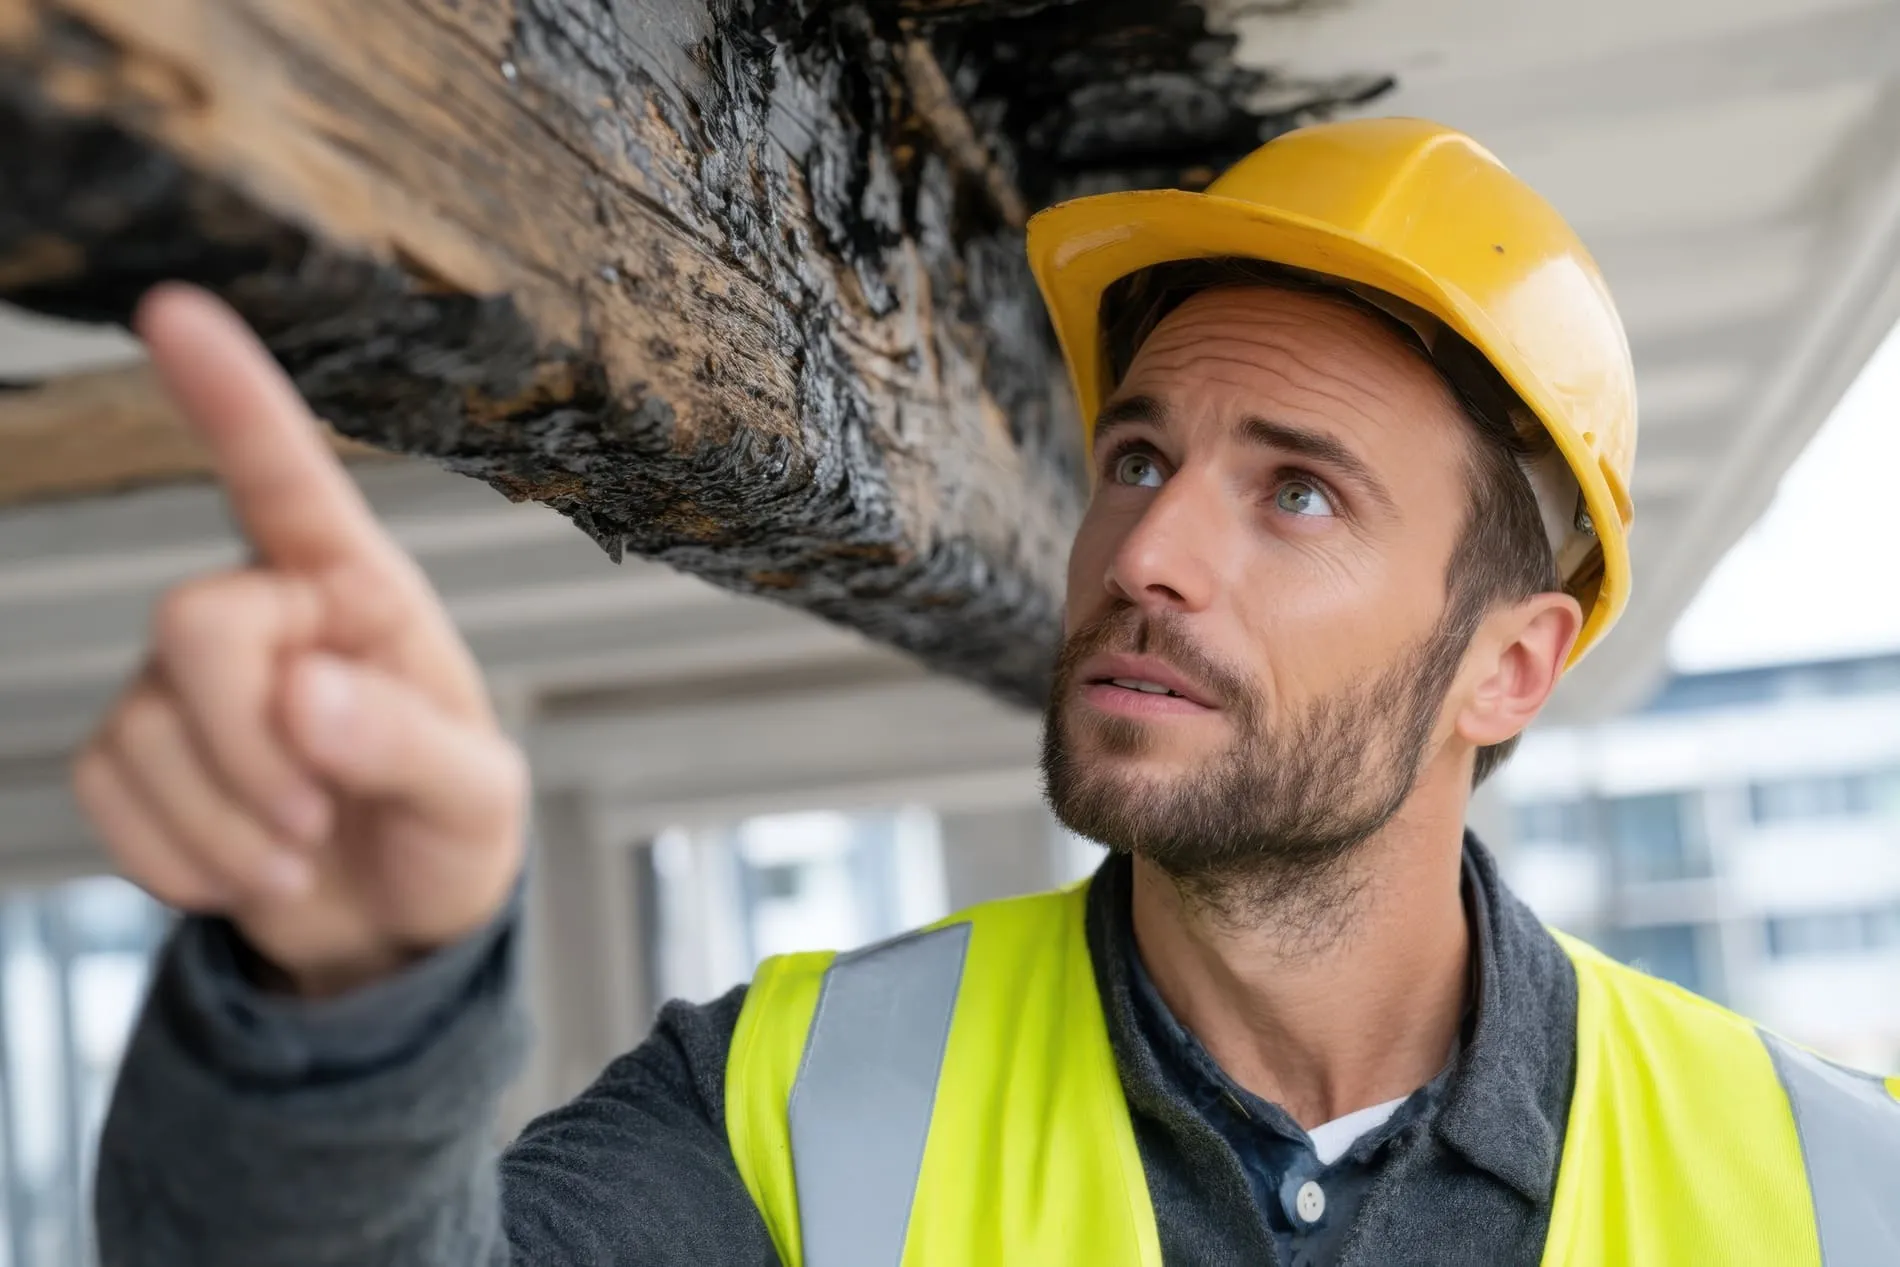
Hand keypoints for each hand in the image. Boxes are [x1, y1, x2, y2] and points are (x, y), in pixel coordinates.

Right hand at [70, 284, 528, 997]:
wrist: (391, 924)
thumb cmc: (451, 830)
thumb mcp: (476, 798)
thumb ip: (410, 744)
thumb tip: (304, 698)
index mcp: (360, 593)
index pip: (288, 481)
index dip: (232, 397)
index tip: (176, 311)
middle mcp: (266, 614)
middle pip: (191, 623)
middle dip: (248, 744)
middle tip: (317, 821)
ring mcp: (188, 683)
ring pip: (145, 730)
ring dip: (227, 825)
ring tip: (301, 852)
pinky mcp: (137, 752)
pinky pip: (106, 793)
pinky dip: (178, 858)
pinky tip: (243, 867)